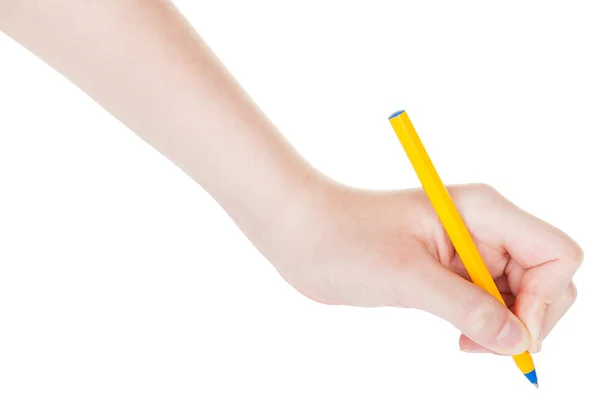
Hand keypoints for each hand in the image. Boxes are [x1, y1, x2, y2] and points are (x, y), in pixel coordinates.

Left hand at [269, 181, 582, 354]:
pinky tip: (461, 336)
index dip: (546, 299)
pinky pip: (492, 303)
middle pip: (547, 279)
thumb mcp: (404, 275)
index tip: (509, 331)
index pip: (556, 253)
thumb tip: (518, 341)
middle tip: (483, 345)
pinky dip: (487, 326)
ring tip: (466, 343)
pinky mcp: (451, 271)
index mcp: (482, 211)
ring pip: (522, 296)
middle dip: (530, 318)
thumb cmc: (343, 239)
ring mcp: (470, 250)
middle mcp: (484, 227)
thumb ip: (464, 306)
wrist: (302, 234)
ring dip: (507, 327)